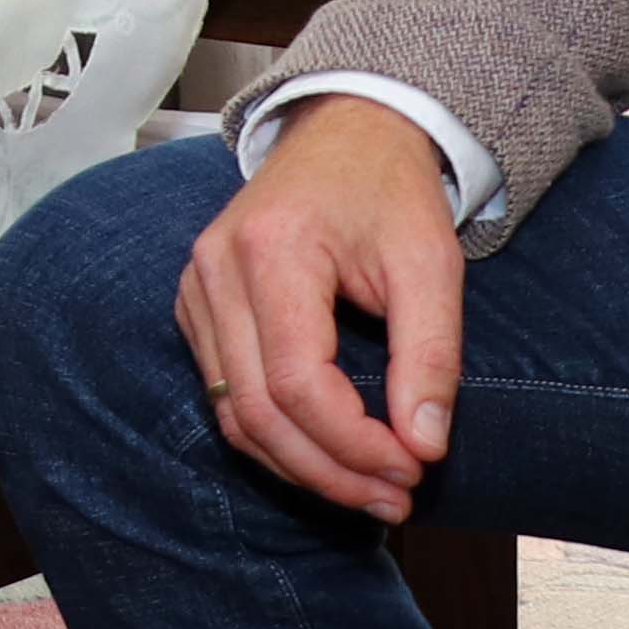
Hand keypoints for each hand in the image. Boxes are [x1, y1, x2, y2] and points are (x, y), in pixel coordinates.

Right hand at [177, 95, 470, 519]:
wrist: (348, 131)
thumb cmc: (391, 192)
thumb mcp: (431, 264)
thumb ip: (430, 355)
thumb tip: (425, 446)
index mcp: (273, 249)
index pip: (298, 382)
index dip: (355, 443)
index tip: (414, 468)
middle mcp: (217, 269)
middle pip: (257, 411)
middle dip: (329, 471)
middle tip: (394, 497)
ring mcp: (197, 288)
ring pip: (233, 414)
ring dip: (301, 466)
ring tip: (369, 489)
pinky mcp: (197, 305)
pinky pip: (225, 395)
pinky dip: (274, 437)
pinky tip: (327, 454)